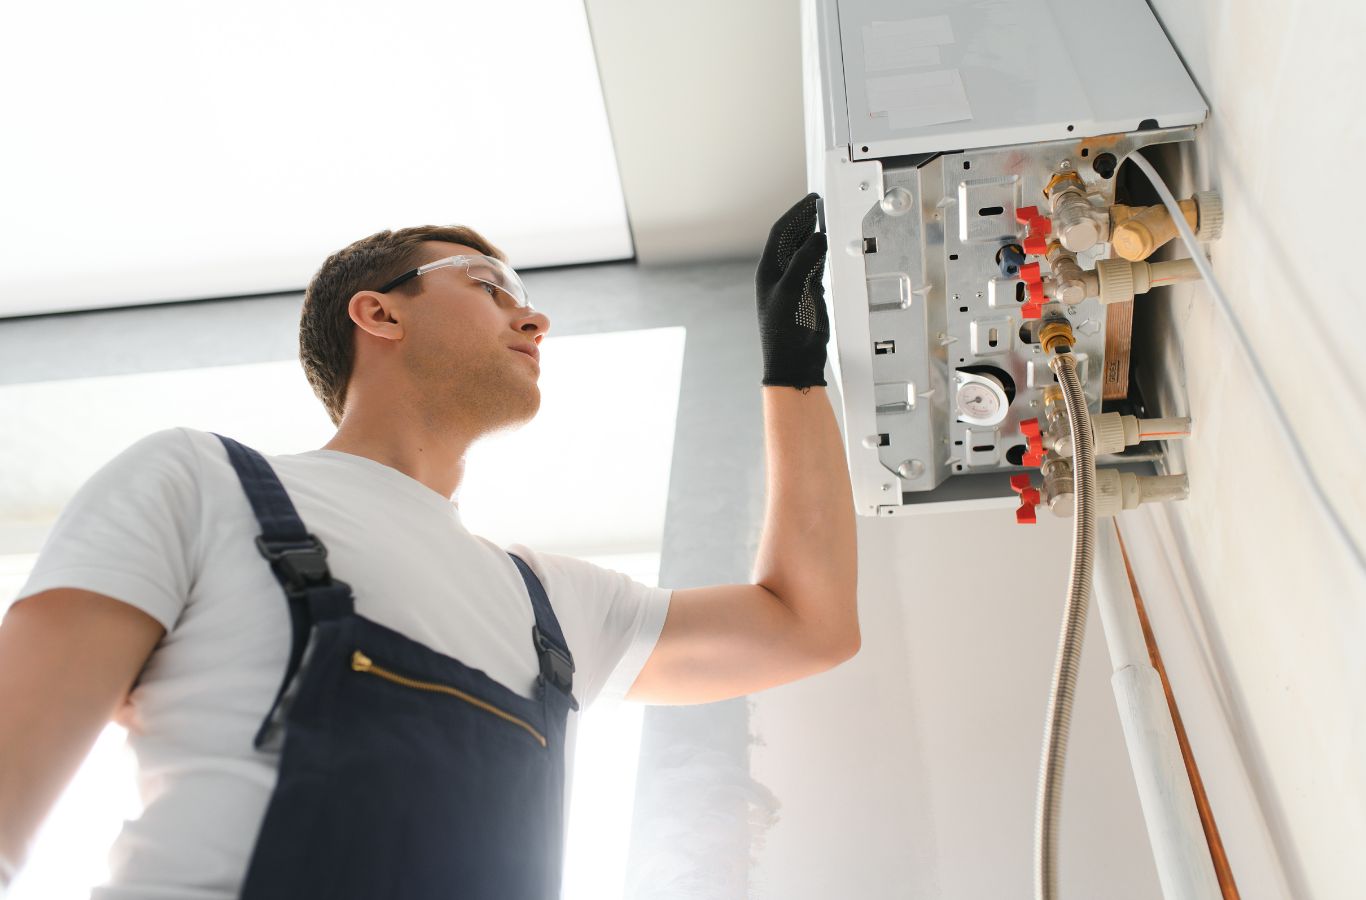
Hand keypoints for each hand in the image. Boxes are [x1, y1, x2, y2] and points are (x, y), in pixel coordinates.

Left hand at [754, 192, 829, 388]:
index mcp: (769, 270)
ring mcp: (795, 283)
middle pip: (793, 238)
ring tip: (828, 217)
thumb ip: (805, 261)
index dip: (795, 214)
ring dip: (815, 233)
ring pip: (805, 250)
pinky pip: (817, 265)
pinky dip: (824, 252)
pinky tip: (831, 243)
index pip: (781, 232)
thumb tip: (819, 237)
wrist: (795, 360)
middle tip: (821, 203)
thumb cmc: (785, 331)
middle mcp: (780, 274)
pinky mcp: (809, 293)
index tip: (811, 200)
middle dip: (806, 219)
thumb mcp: (792, 290)